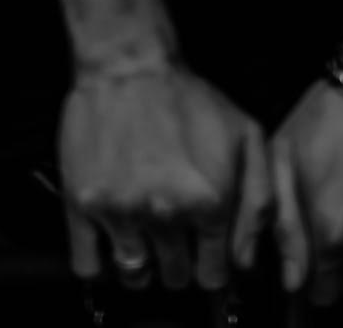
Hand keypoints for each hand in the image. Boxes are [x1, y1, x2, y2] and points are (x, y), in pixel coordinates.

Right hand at [57, 62, 272, 293]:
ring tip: (144, 233)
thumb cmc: (189, 98)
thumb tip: (245, 261)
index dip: (210, 267)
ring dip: (142, 264)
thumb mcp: (246, 135)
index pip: (213, 276)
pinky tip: (112, 237)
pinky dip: (101, 263)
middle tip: (174, 233)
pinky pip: (88, 267)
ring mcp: (121, 211)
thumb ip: (259, 201)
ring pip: (134, 276)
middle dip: (178, 261)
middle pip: (175, 277)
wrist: (131, 64)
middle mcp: (166, 212)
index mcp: (209, 200)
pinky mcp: (83, 205)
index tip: (203, 254)